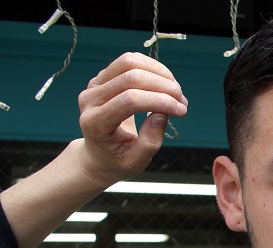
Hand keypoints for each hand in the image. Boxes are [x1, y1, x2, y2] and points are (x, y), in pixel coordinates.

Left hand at [75, 52, 188, 186]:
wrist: (99, 155)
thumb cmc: (119, 160)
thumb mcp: (136, 162)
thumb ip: (150, 142)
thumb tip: (162, 113)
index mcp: (95, 123)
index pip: (129, 100)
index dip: (160, 101)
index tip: (182, 110)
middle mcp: (90, 99)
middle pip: (130, 77)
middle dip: (163, 86)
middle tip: (183, 102)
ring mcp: (94, 85)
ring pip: (129, 62)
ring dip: (160, 73)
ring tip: (176, 92)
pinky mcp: (103, 77)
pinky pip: (129, 61)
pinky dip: (153, 68)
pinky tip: (166, 84)